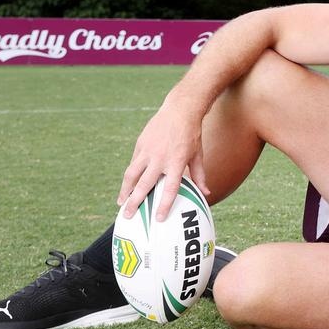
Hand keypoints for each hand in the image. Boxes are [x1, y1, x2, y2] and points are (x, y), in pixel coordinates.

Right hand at [117, 101, 209, 220]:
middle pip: (144, 185)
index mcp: (177, 162)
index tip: (158, 218)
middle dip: (134, 202)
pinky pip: (133, 163)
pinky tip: (127, 186)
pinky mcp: (140, 144)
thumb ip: (200, 175)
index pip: (170, 188)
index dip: (164, 204)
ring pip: (132, 175)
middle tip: (127, 216)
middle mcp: (160, 158)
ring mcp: (148, 151)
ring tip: (121, 203)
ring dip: (125, 190)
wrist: (180, 110)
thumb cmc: (192, 135)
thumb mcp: (198, 155)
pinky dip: (130, 176)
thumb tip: (207, 193)